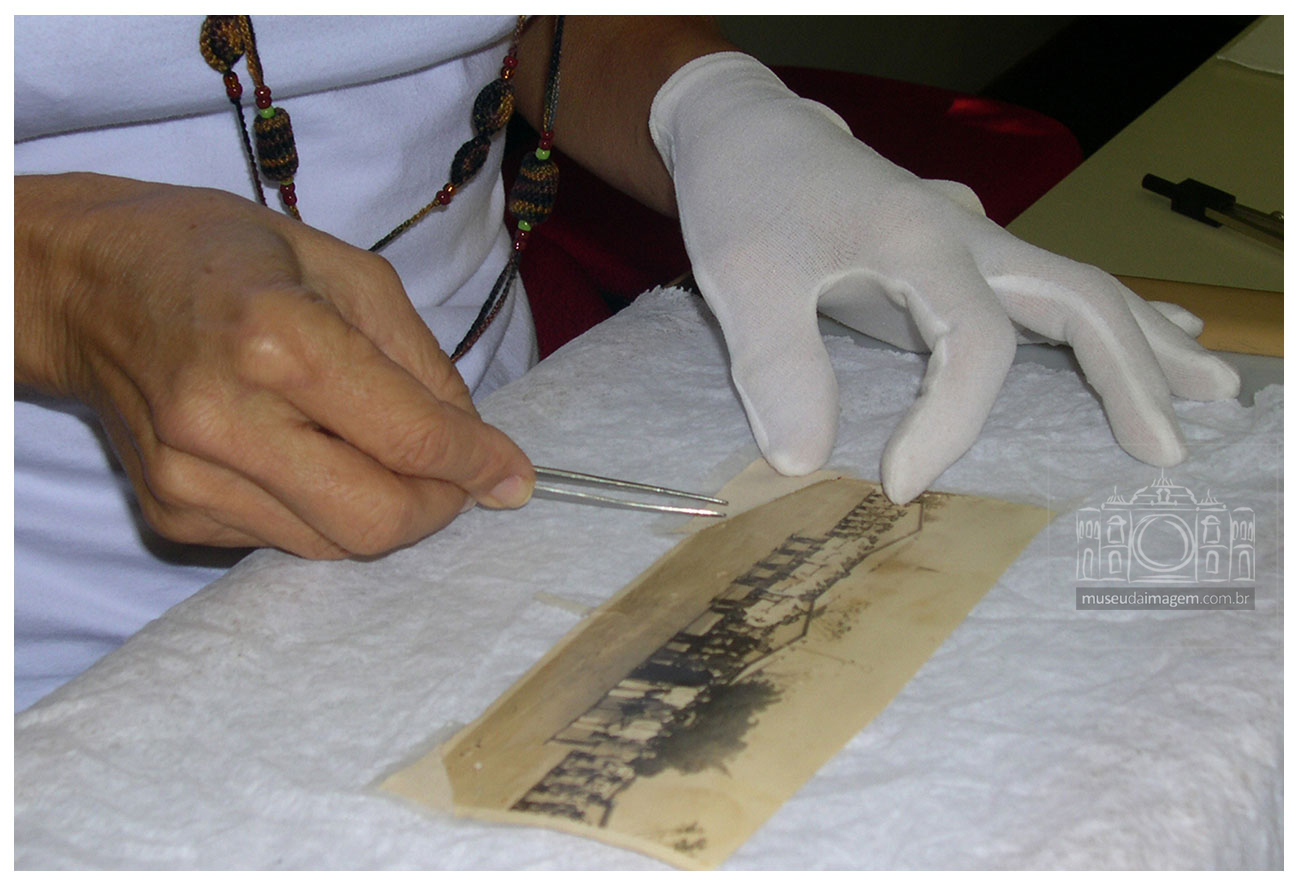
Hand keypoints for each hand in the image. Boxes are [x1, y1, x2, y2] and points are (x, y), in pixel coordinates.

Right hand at [15, 173, 533, 557]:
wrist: (87, 282)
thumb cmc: (223, 256)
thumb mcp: (346, 269)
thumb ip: (422, 362)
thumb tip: (479, 446)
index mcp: (277, 339)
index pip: (409, 439)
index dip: (477, 465)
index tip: (512, 475)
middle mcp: (224, 419)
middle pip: (375, 520)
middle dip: (438, 508)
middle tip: (457, 478)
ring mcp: (189, 477)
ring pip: (335, 545)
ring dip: (383, 510)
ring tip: (373, 451)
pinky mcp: (171, 511)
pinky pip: (284, 541)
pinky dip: (323, 511)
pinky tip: (306, 454)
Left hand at [650, 54, 1239, 502]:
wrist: (747, 131)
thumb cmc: (747, 197)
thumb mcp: (744, 279)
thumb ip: (776, 367)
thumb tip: (807, 464)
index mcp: (924, 244)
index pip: (975, 348)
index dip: (948, 425)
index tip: (897, 485)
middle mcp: (969, 241)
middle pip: (1080, 302)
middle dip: (1132, 375)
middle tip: (1170, 450)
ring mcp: (973, 244)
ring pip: (1082, 289)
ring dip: (1145, 341)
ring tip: (1214, 388)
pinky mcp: (960, 256)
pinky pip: (1053, 288)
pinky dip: (1108, 319)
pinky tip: (1153, 333)